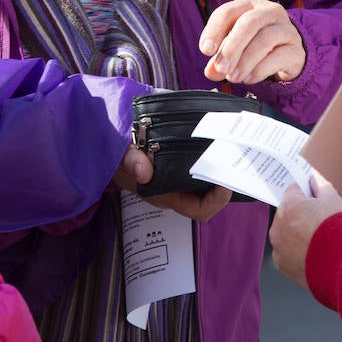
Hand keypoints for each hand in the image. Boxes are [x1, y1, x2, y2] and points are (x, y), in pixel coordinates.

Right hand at [111, 144, 231, 221]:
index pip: (198, 209)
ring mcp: (177, 178)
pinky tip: (215, 132)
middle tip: (236, 158)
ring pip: (207, 180)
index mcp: (165, 194)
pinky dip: (209, 152)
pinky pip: (200, 165)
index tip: (225, 183)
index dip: (216, 201)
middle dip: (225, 181)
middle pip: (209, 196)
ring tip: (232, 145)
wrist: (106, 150)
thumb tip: (144, 171)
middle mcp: (175, 190)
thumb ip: (130, 160)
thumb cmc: (114, 158)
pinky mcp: (178, 165)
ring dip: (220, 166)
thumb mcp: (118, 156)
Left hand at [199, 0, 305, 83]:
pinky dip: (259, 70)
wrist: (288, 54)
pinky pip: (278, 57)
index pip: (227, 11)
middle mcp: (269, 11)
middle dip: (232, 47)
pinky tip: (249, 78)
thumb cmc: (256, 43)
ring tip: (233, 77)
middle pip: (250, 23)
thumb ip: (221, 56)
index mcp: (249, 4)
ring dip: (245, 61)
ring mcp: (286, 29)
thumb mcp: (235, 45)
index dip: (214, 30)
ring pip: (265, 39)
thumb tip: (211, 72)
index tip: (205, 50)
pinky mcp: (296, 49)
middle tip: (220, 68)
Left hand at [269, 170, 341, 290]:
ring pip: (286, 236)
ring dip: (297, 236)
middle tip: (320, 222)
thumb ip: (321, 186)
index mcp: (288, 207)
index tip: (313, 198)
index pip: (292, 191)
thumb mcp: (334, 200)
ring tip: (319, 241)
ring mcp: (279, 250)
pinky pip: (288, 255)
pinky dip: (298, 254)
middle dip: (300, 216)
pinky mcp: (284, 267)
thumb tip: (316, 179)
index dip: (305, 194)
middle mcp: (278, 228)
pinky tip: (315, 255)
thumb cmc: (341, 232)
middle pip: (287, 214)